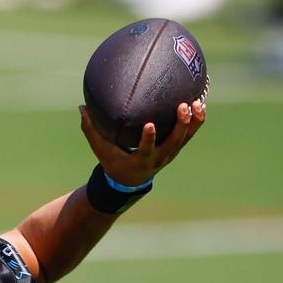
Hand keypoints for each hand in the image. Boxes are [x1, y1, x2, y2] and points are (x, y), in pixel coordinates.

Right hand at [79, 100, 205, 186]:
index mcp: (141, 160)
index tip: (150, 125)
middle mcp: (159, 157)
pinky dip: (196, 120)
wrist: (130, 180)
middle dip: (181, 125)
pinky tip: (201, 103)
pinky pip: (190, 133)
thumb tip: (81, 107)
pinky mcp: (176, 147)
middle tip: (183, 106)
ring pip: (186, 138)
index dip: (149, 139)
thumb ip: (91, 129)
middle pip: (174, 142)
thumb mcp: (100, 149)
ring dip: (194, 122)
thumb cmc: (113, 161)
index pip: (146, 150)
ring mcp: (170, 153)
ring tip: (198, 103)